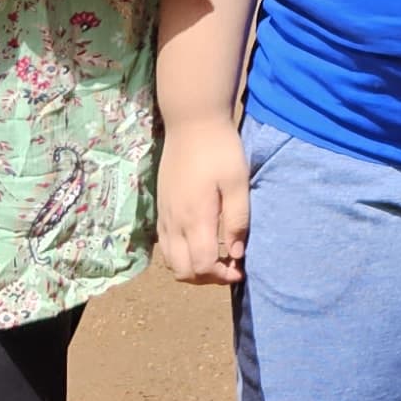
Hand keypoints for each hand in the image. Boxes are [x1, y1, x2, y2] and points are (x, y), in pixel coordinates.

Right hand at [157, 112, 249, 285]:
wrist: (191, 122)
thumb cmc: (220, 150)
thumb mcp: (238, 182)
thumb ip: (238, 220)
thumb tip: (237, 253)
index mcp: (195, 218)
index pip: (203, 265)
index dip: (222, 276)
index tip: (240, 270)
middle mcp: (174, 222)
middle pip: (183, 271)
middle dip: (207, 278)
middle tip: (229, 266)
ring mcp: (164, 216)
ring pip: (171, 262)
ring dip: (192, 269)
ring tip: (215, 257)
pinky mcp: (160, 208)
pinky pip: (165, 246)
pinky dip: (180, 255)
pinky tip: (199, 242)